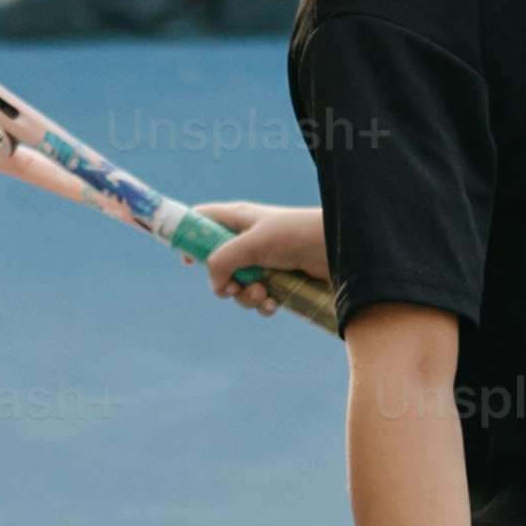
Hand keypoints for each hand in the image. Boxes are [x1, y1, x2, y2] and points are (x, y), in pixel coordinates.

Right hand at [196, 202, 327, 318]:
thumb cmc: (296, 235)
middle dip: (223, 281)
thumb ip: (223, 260)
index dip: (189, 237)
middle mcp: (249, 240)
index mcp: (238, 220)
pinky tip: (275, 302)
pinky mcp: (280, 281)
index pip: (203, 221)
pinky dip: (263, 305)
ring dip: (245, 296)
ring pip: (237, 287)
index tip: (185, 261)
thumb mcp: (252, 243)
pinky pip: (259, 300)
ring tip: (264, 292)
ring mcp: (264, 262)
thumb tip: (215, 285)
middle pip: (217, 264)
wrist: (340, 251)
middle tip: (234, 285)